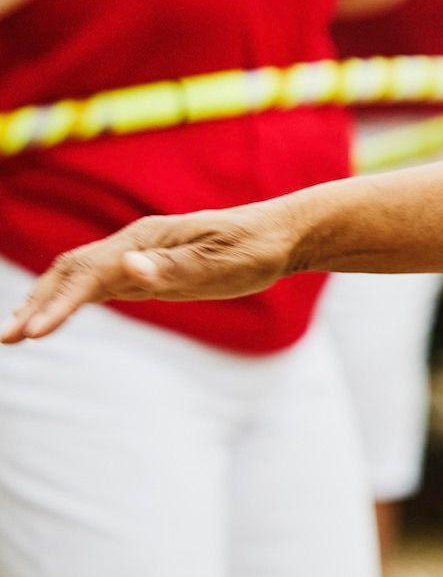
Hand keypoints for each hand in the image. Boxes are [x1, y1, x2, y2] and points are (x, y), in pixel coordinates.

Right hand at [0, 206, 301, 343]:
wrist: (281, 236)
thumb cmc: (255, 249)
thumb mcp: (222, 263)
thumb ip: (174, 268)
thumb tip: (128, 267)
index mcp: (146, 239)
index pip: (89, 273)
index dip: (60, 304)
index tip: (36, 333)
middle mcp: (134, 245)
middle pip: (71, 273)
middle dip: (36, 305)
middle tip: (7, 339)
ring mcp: (138, 257)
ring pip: (78, 278)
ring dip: (44, 303)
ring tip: (15, 335)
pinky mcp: (147, 271)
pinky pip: (97, 286)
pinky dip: (68, 302)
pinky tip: (50, 319)